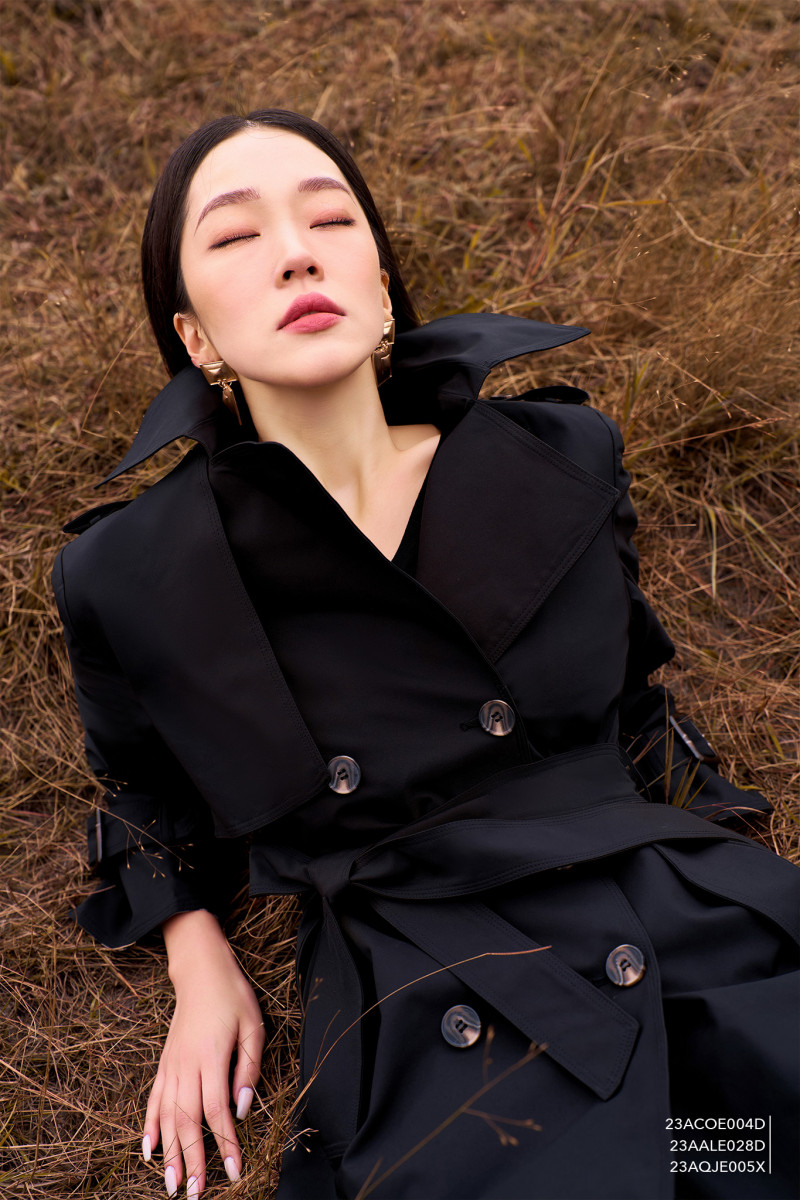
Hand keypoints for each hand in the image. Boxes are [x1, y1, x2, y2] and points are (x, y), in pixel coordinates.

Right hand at [142, 910, 265, 1196]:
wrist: (200, 970)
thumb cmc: (232, 996)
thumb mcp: (253, 1025)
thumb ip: (248, 1067)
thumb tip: (243, 1106)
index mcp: (211, 1057)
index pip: (217, 1111)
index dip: (225, 1144)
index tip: (234, 1171)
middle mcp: (186, 1066)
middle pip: (187, 1122)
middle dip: (192, 1161)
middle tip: (195, 1194)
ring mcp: (171, 1065)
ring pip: (167, 1116)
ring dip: (169, 1153)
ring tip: (170, 1185)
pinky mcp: (164, 1063)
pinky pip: (153, 1100)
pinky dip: (149, 1126)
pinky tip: (148, 1150)